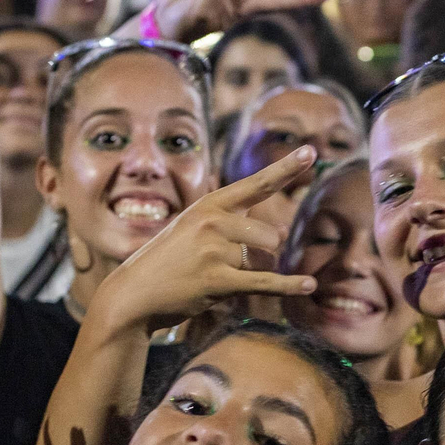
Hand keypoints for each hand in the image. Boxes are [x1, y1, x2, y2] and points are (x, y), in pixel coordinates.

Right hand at [95, 145, 318, 332]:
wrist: (134, 293)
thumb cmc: (170, 261)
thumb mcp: (195, 228)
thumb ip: (237, 223)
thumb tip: (284, 232)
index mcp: (210, 204)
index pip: (257, 184)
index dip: (286, 168)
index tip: (310, 152)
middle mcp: (213, 222)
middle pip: (271, 236)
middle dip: (264, 254)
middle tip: (230, 263)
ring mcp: (214, 251)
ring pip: (264, 263)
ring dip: (253, 274)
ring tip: (219, 277)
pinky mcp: (217, 281)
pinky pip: (265, 283)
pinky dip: (289, 286)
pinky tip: (308, 285)